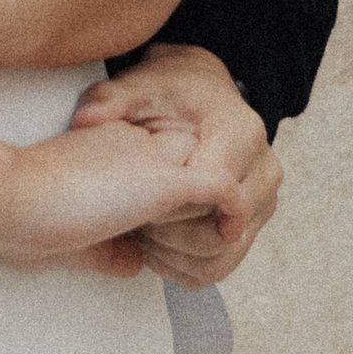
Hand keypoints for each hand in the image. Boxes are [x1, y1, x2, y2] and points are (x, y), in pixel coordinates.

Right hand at [0, 101, 244, 276]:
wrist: (4, 197)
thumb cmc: (18, 217)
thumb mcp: (68, 233)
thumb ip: (106, 245)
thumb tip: (134, 264)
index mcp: (112, 146)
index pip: (165, 164)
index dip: (171, 203)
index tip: (160, 235)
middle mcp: (138, 142)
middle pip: (195, 164)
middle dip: (198, 207)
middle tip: (190, 246)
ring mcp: (152, 158)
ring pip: (214, 174)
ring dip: (214, 213)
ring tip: (209, 245)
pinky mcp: (164, 182)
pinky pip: (223, 190)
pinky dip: (231, 214)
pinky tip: (229, 235)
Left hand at [66, 45, 278, 285]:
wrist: (197, 99)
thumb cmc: (171, 94)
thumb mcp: (140, 86)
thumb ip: (112, 100)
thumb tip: (88, 118)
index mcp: (242, 132)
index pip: (213, 188)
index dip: (169, 203)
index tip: (138, 201)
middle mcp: (264, 169)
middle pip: (219, 230)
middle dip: (170, 232)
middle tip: (136, 216)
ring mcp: (263, 202)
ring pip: (221, 257)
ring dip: (175, 255)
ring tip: (143, 231)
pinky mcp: (252, 226)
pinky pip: (220, 267)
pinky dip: (184, 267)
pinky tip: (156, 245)